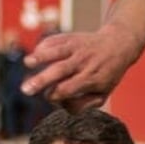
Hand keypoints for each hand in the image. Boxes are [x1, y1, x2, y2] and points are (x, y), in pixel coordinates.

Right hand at [22, 27, 143, 111]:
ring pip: (57, 52)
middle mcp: (84, 62)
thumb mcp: (103, 94)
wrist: (118, 44)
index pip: (68, 89)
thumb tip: (61, 106)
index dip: (55, 95)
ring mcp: (77, 48)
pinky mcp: (71, 37)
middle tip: (26, 90)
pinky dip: (44, 45)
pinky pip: (55, 40)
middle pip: (60, 72)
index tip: (49, 97)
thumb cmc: (107, 74)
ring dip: (41, 57)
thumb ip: (83, 104)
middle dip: (42, 81)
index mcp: (92, 78)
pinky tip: (35, 53)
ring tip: (27, 63)